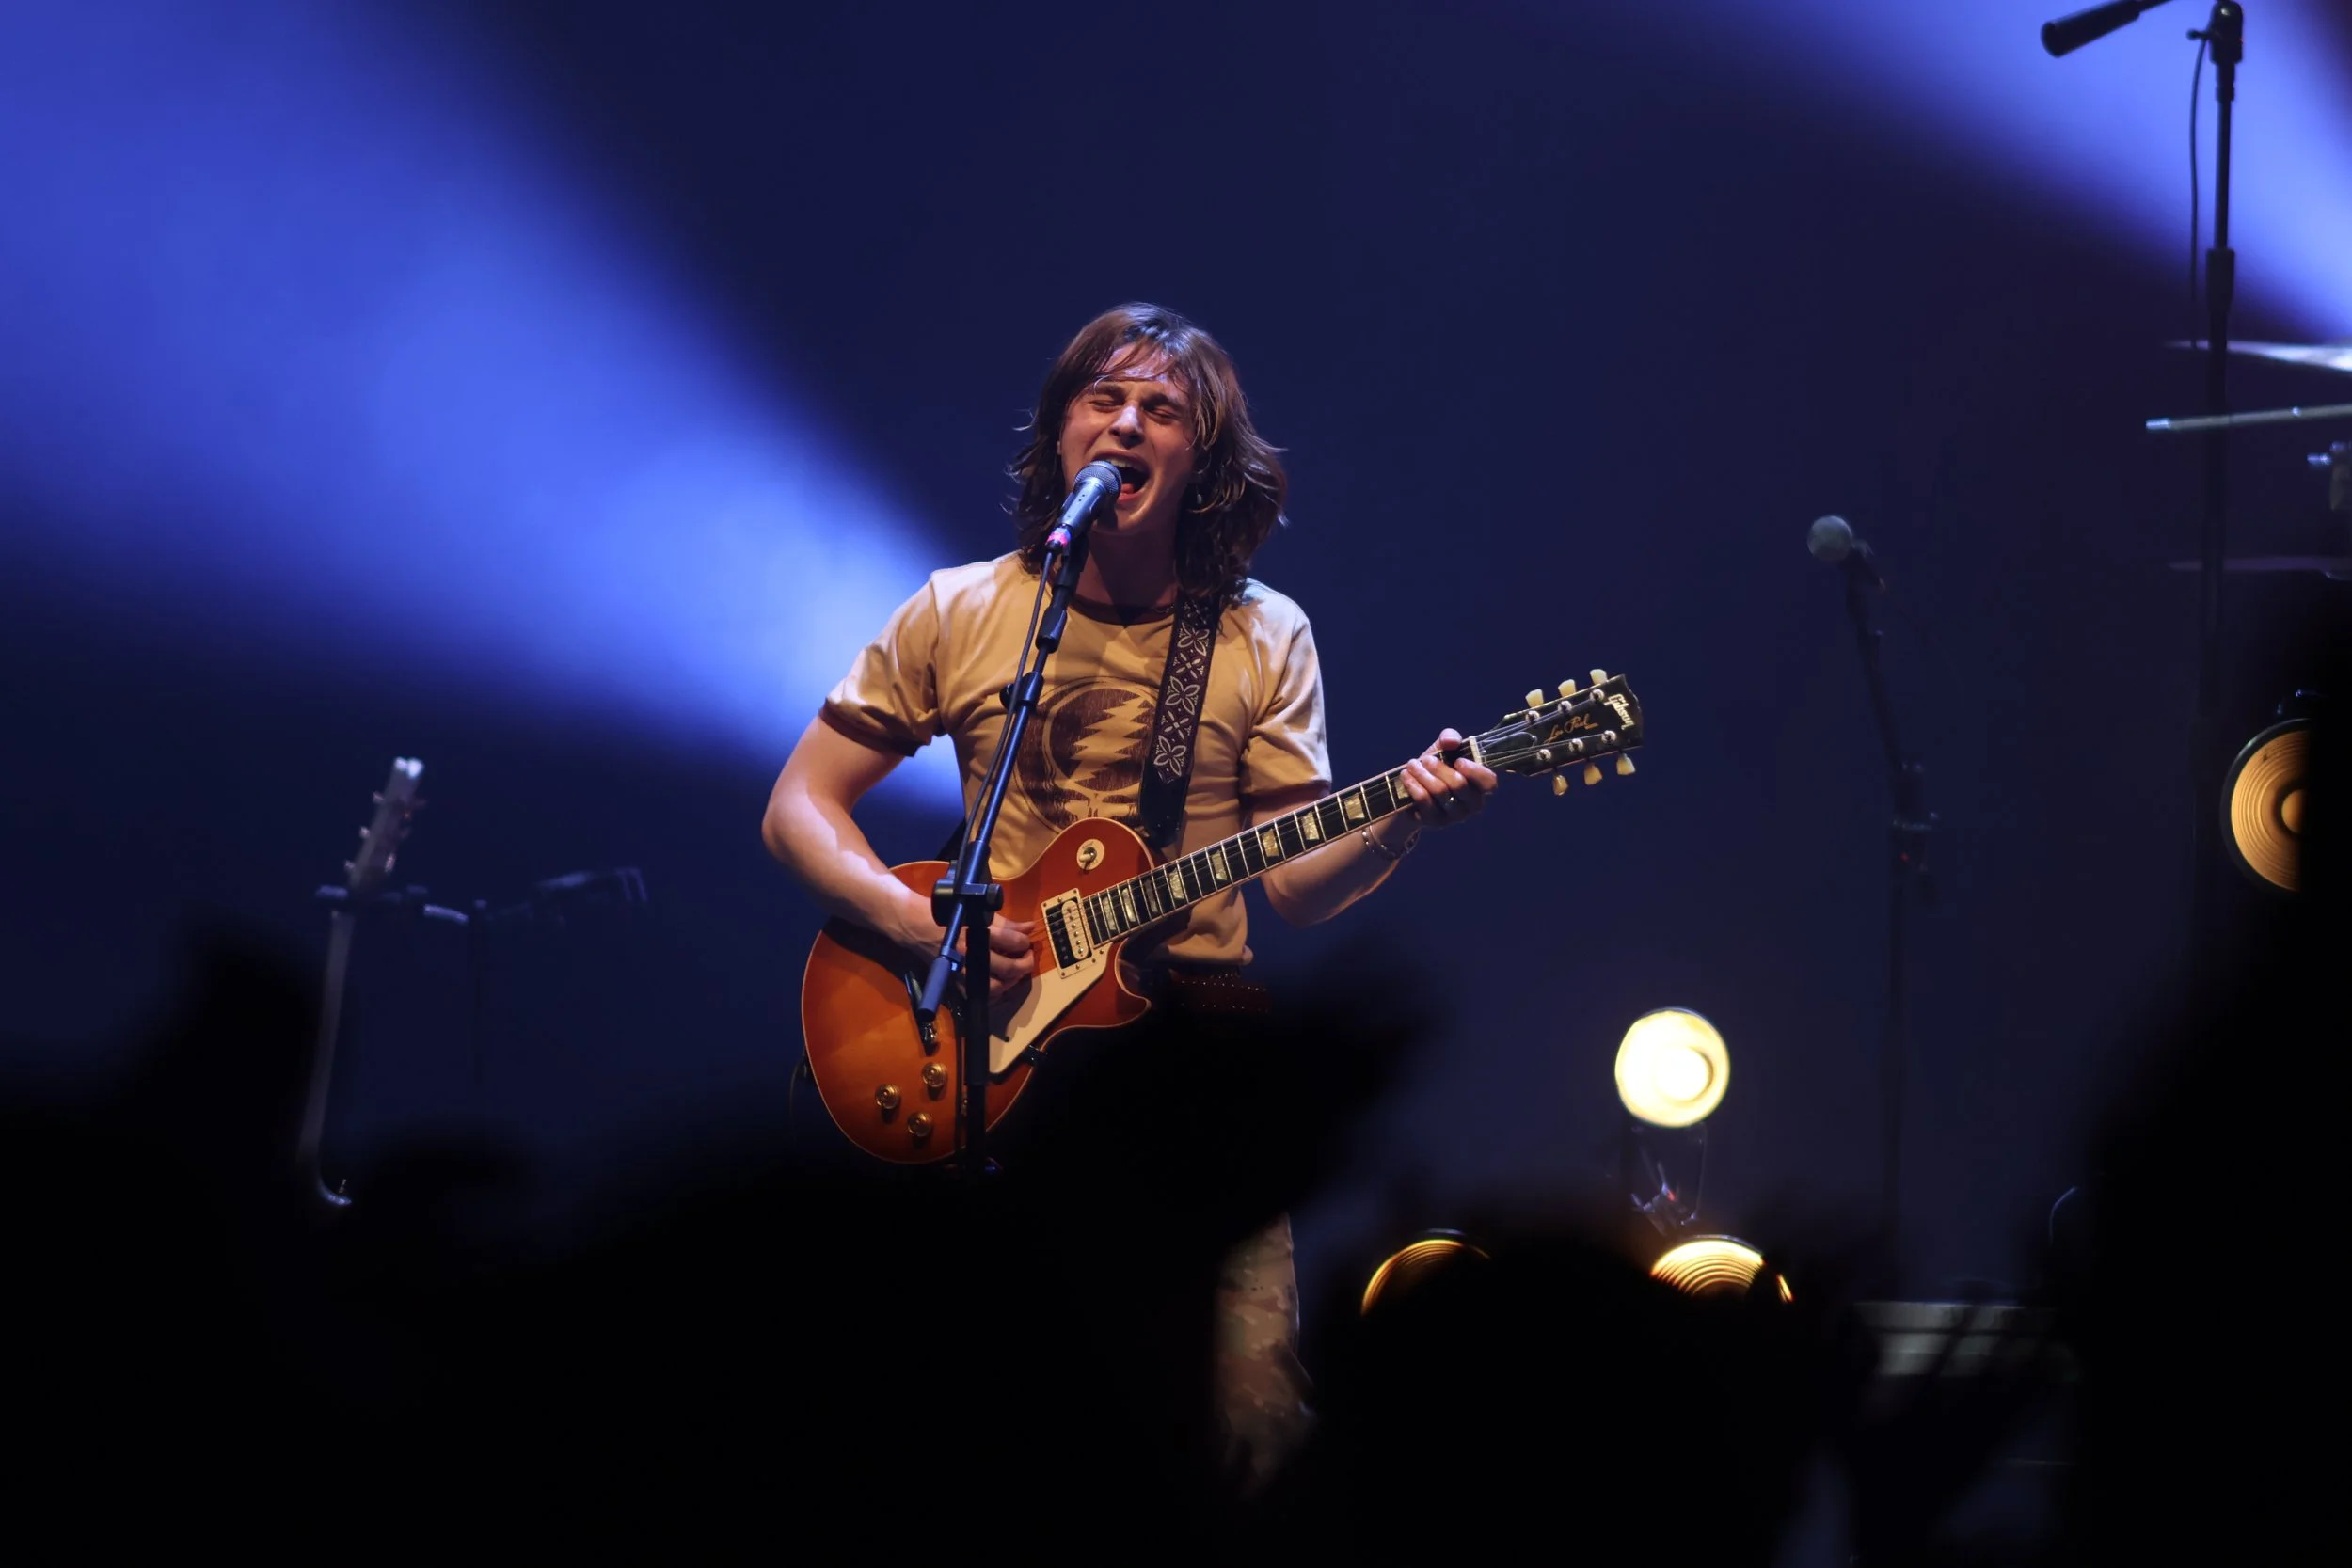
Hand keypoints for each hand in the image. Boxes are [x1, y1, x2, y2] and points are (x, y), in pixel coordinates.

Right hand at [895, 893, 1035, 1005]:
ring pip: (995, 988)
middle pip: (1007, 968)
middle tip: (1027, 958)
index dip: (1024, 942)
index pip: (1011, 941)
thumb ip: (1006, 924)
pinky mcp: (954, 983)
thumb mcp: (976, 914)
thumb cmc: (946, 915)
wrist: (915, 926)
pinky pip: (978, 995)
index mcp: (975, 934)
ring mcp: (961, 973)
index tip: (1026, 942)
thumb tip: (1029, 928)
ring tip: (1014, 972)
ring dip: (1010, 982)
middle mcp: (969, 956)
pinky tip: (998, 981)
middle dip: (1024, 964)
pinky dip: (992, 992)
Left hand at [1398, 729, 1497, 827]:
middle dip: (1439, 767)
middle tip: (1426, 760)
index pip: (1489, 782)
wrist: (1413, 791)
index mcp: (1480, 786)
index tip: (1458, 761)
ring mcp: (1454, 815)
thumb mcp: (1443, 750)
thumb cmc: (1436, 769)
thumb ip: (1450, 738)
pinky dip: (1413, 784)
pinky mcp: (1436, 821)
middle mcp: (1472, 804)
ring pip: (1439, 790)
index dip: (1475, 771)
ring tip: (1412, 764)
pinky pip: (1424, 800)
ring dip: (1422, 773)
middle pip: (1459, 784)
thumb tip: (1451, 742)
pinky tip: (1406, 776)